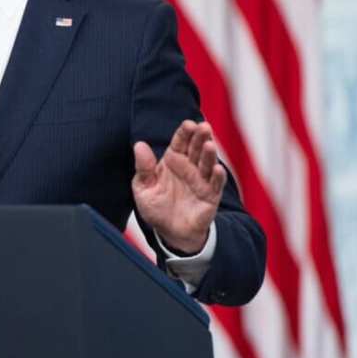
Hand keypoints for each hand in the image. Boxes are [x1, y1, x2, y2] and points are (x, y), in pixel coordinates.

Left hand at [132, 120, 225, 253]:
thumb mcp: (143, 188)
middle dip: (200, 137)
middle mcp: (189, 167)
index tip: (188, 124)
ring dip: (210, 154)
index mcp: (173, 161)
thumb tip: (139, 145)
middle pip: (196, 148)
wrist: (169, 233)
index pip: (180, 142)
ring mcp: (201, 180)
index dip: (184, 133)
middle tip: (203, 127)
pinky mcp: (210, 196)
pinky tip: (217, 169)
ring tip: (210, 145)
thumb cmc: (156, 207)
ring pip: (207, 163)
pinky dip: (217, 177)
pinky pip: (215, 184)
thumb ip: (143, 168)